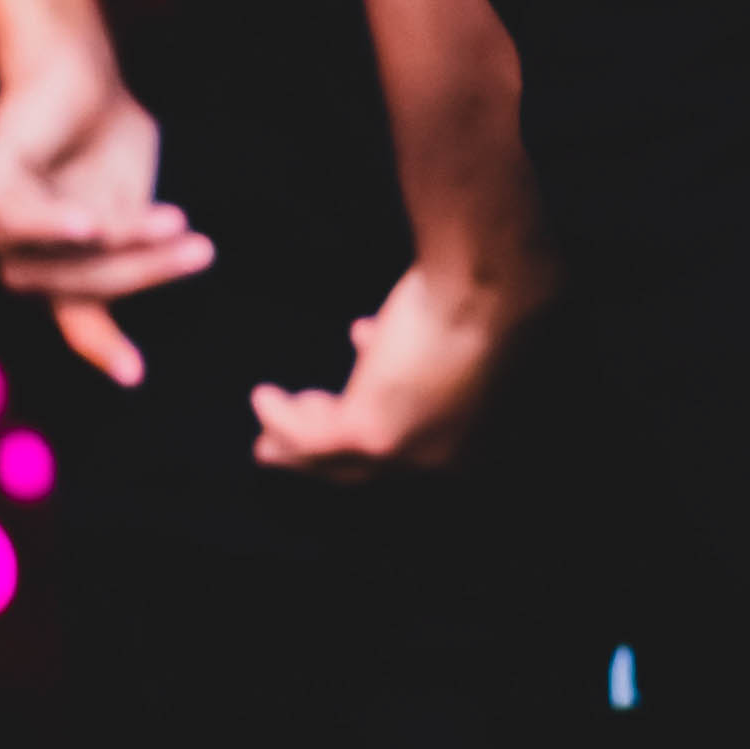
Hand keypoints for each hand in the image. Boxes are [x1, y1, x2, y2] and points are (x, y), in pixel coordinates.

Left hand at [0, 53, 212, 384]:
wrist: (78, 70)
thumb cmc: (106, 135)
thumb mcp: (136, 200)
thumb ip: (136, 244)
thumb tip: (182, 262)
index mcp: (60, 265)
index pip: (79, 318)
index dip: (104, 348)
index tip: (137, 375)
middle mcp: (24, 254)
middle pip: (85, 287)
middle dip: (147, 272)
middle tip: (201, 248)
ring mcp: (0, 223)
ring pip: (60, 259)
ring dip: (118, 245)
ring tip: (171, 221)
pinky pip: (17, 220)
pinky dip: (52, 226)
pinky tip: (89, 222)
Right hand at [248, 249, 551, 471]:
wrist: (484, 285)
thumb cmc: (478, 292)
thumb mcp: (446, 328)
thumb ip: (414, 348)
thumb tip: (373, 338)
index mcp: (469, 432)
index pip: (406, 442)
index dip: (366, 418)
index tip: (339, 398)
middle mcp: (440, 455)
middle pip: (367, 464)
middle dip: (326, 447)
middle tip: (293, 430)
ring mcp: (406, 451)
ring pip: (335, 459)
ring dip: (295, 436)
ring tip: (271, 406)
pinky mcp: (371, 432)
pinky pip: (309, 439)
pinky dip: (281, 419)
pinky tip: (265, 398)